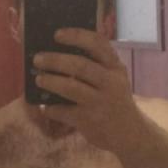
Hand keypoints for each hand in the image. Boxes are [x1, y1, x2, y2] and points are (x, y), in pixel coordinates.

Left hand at [33, 27, 143, 152]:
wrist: (129, 133)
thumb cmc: (115, 100)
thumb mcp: (115, 79)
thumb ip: (97, 65)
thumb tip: (60, 51)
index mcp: (116, 67)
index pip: (98, 44)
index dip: (76, 36)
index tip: (57, 34)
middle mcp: (110, 82)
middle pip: (80, 65)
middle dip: (55, 60)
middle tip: (38, 58)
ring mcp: (100, 102)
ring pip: (70, 87)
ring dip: (50, 81)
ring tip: (39, 79)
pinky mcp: (90, 121)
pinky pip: (64, 111)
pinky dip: (51, 108)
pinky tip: (45, 107)